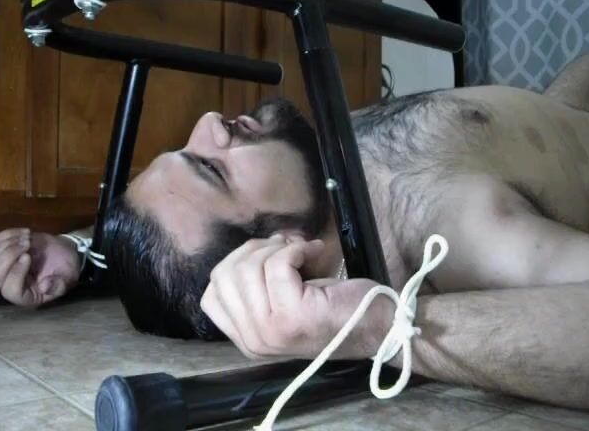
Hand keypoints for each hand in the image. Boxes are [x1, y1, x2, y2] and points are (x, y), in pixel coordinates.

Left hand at [0, 228, 80, 306]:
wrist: (64, 254)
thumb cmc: (65, 270)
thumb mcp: (67, 280)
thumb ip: (58, 286)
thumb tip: (44, 286)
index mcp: (25, 295)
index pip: (10, 289)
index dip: (16, 273)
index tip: (28, 256)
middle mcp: (9, 284)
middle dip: (10, 254)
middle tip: (27, 243)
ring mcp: (2, 268)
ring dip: (7, 244)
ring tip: (27, 237)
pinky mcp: (1, 253)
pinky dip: (7, 234)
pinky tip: (24, 232)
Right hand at [200, 234, 390, 359]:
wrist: (377, 327)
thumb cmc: (334, 308)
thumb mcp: (282, 303)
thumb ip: (255, 289)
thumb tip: (248, 250)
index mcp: (246, 339)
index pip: (212, 293)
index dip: (234, 264)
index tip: (265, 257)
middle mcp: (253, 340)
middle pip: (226, 275)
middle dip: (255, 250)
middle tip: (285, 248)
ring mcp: (272, 331)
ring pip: (250, 268)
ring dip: (278, 248)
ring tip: (302, 251)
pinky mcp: (293, 316)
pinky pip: (277, 265)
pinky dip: (297, 249)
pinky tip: (315, 252)